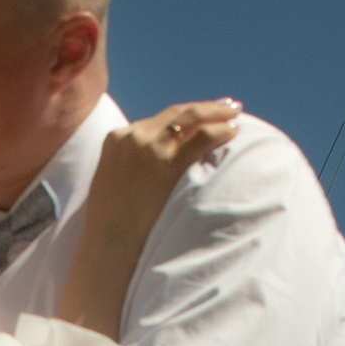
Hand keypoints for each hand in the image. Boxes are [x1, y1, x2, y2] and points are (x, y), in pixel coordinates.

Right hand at [87, 99, 240, 237]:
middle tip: (226, 106)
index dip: (181, 116)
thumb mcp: (111, 181)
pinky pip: (201, 138)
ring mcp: (151, 147)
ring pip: (191, 118)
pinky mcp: (168, 163)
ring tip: (234, 113)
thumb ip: (128, 164)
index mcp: (117, 138)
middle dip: (204, 107)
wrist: (110, 240)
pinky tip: (232, 132)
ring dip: (216, 113)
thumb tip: (148, 167)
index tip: (197, 115)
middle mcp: (134, 136)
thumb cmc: (110, 221)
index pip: (156, 120)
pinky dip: (219, 131)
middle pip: (176, 113)